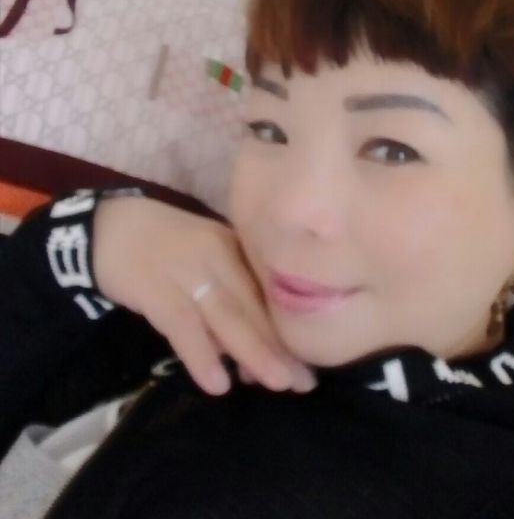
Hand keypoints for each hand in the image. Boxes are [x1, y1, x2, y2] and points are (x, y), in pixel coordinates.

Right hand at [92, 195, 316, 395]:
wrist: (108, 224)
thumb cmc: (166, 247)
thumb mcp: (205, 262)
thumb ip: (227, 300)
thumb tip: (248, 357)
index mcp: (234, 248)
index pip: (267, 293)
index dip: (288, 330)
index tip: (310, 363)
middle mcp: (217, 256)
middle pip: (253, 306)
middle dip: (281, 346)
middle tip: (305, 382)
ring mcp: (185, 270)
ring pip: (226, 315)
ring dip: (254, 350)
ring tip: (278, 383)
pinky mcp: (152, 287)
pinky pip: (182, 324)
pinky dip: (200, 354)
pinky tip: (216, 383)